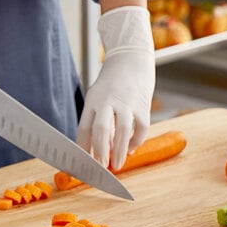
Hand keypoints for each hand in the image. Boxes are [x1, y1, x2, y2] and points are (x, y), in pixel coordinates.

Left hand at [77, 6, 154, 169]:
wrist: (132, 57)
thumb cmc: (113, 82)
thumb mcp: (99, 97)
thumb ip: (99, 121)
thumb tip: (102, 148)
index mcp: (93, 100)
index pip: (85, 128)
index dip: (84, 148)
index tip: (84, 164)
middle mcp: (108, 101)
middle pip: (101, 129)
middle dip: (100, 151)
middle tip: (101, 168)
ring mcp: (126, 102)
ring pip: (122, 130)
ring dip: (119, 150)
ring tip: (117, 165)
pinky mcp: (143, 104)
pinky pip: (141, 127)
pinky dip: (136, 141)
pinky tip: (131, 149)